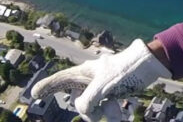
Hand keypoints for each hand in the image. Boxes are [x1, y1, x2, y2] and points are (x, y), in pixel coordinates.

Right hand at [31, 39, 171, 120]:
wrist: (149, 66)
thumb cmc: (124, 71)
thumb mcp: (102, 87)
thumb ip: (86, 101)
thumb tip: (82, 110)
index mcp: (83, 72)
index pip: (60, 80)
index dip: (47, 87)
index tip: (33, 95)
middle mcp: (90, 78)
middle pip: (80, 101)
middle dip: (91, 111)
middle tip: (100, 114)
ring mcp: (102, 86)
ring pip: (96, 107)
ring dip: (106, 113)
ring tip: (116, 114)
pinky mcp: (113, 92)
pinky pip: (107, 107)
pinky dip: (112, 113)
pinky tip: (118, 117)